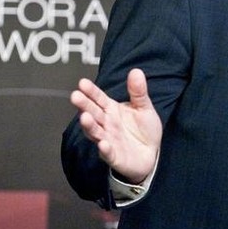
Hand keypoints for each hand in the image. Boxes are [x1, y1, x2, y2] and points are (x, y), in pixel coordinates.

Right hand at [70, 68, 162, 183]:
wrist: (151, 154)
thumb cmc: (144, 130)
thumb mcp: (144, 107)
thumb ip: (138, 91)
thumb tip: (136, 71)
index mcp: (111, 110)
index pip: (99, 98)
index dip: (91, 91)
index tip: (82, 83)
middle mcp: (106, 124)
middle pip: (93, 113)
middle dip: (84, 105)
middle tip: (75, 96)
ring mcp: (108, 140)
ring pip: (95, 132)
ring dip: (89, 126)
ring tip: (85, 117)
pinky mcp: (114, 157)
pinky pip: (108, 153)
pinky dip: (104, 149)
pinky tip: (103, 143)